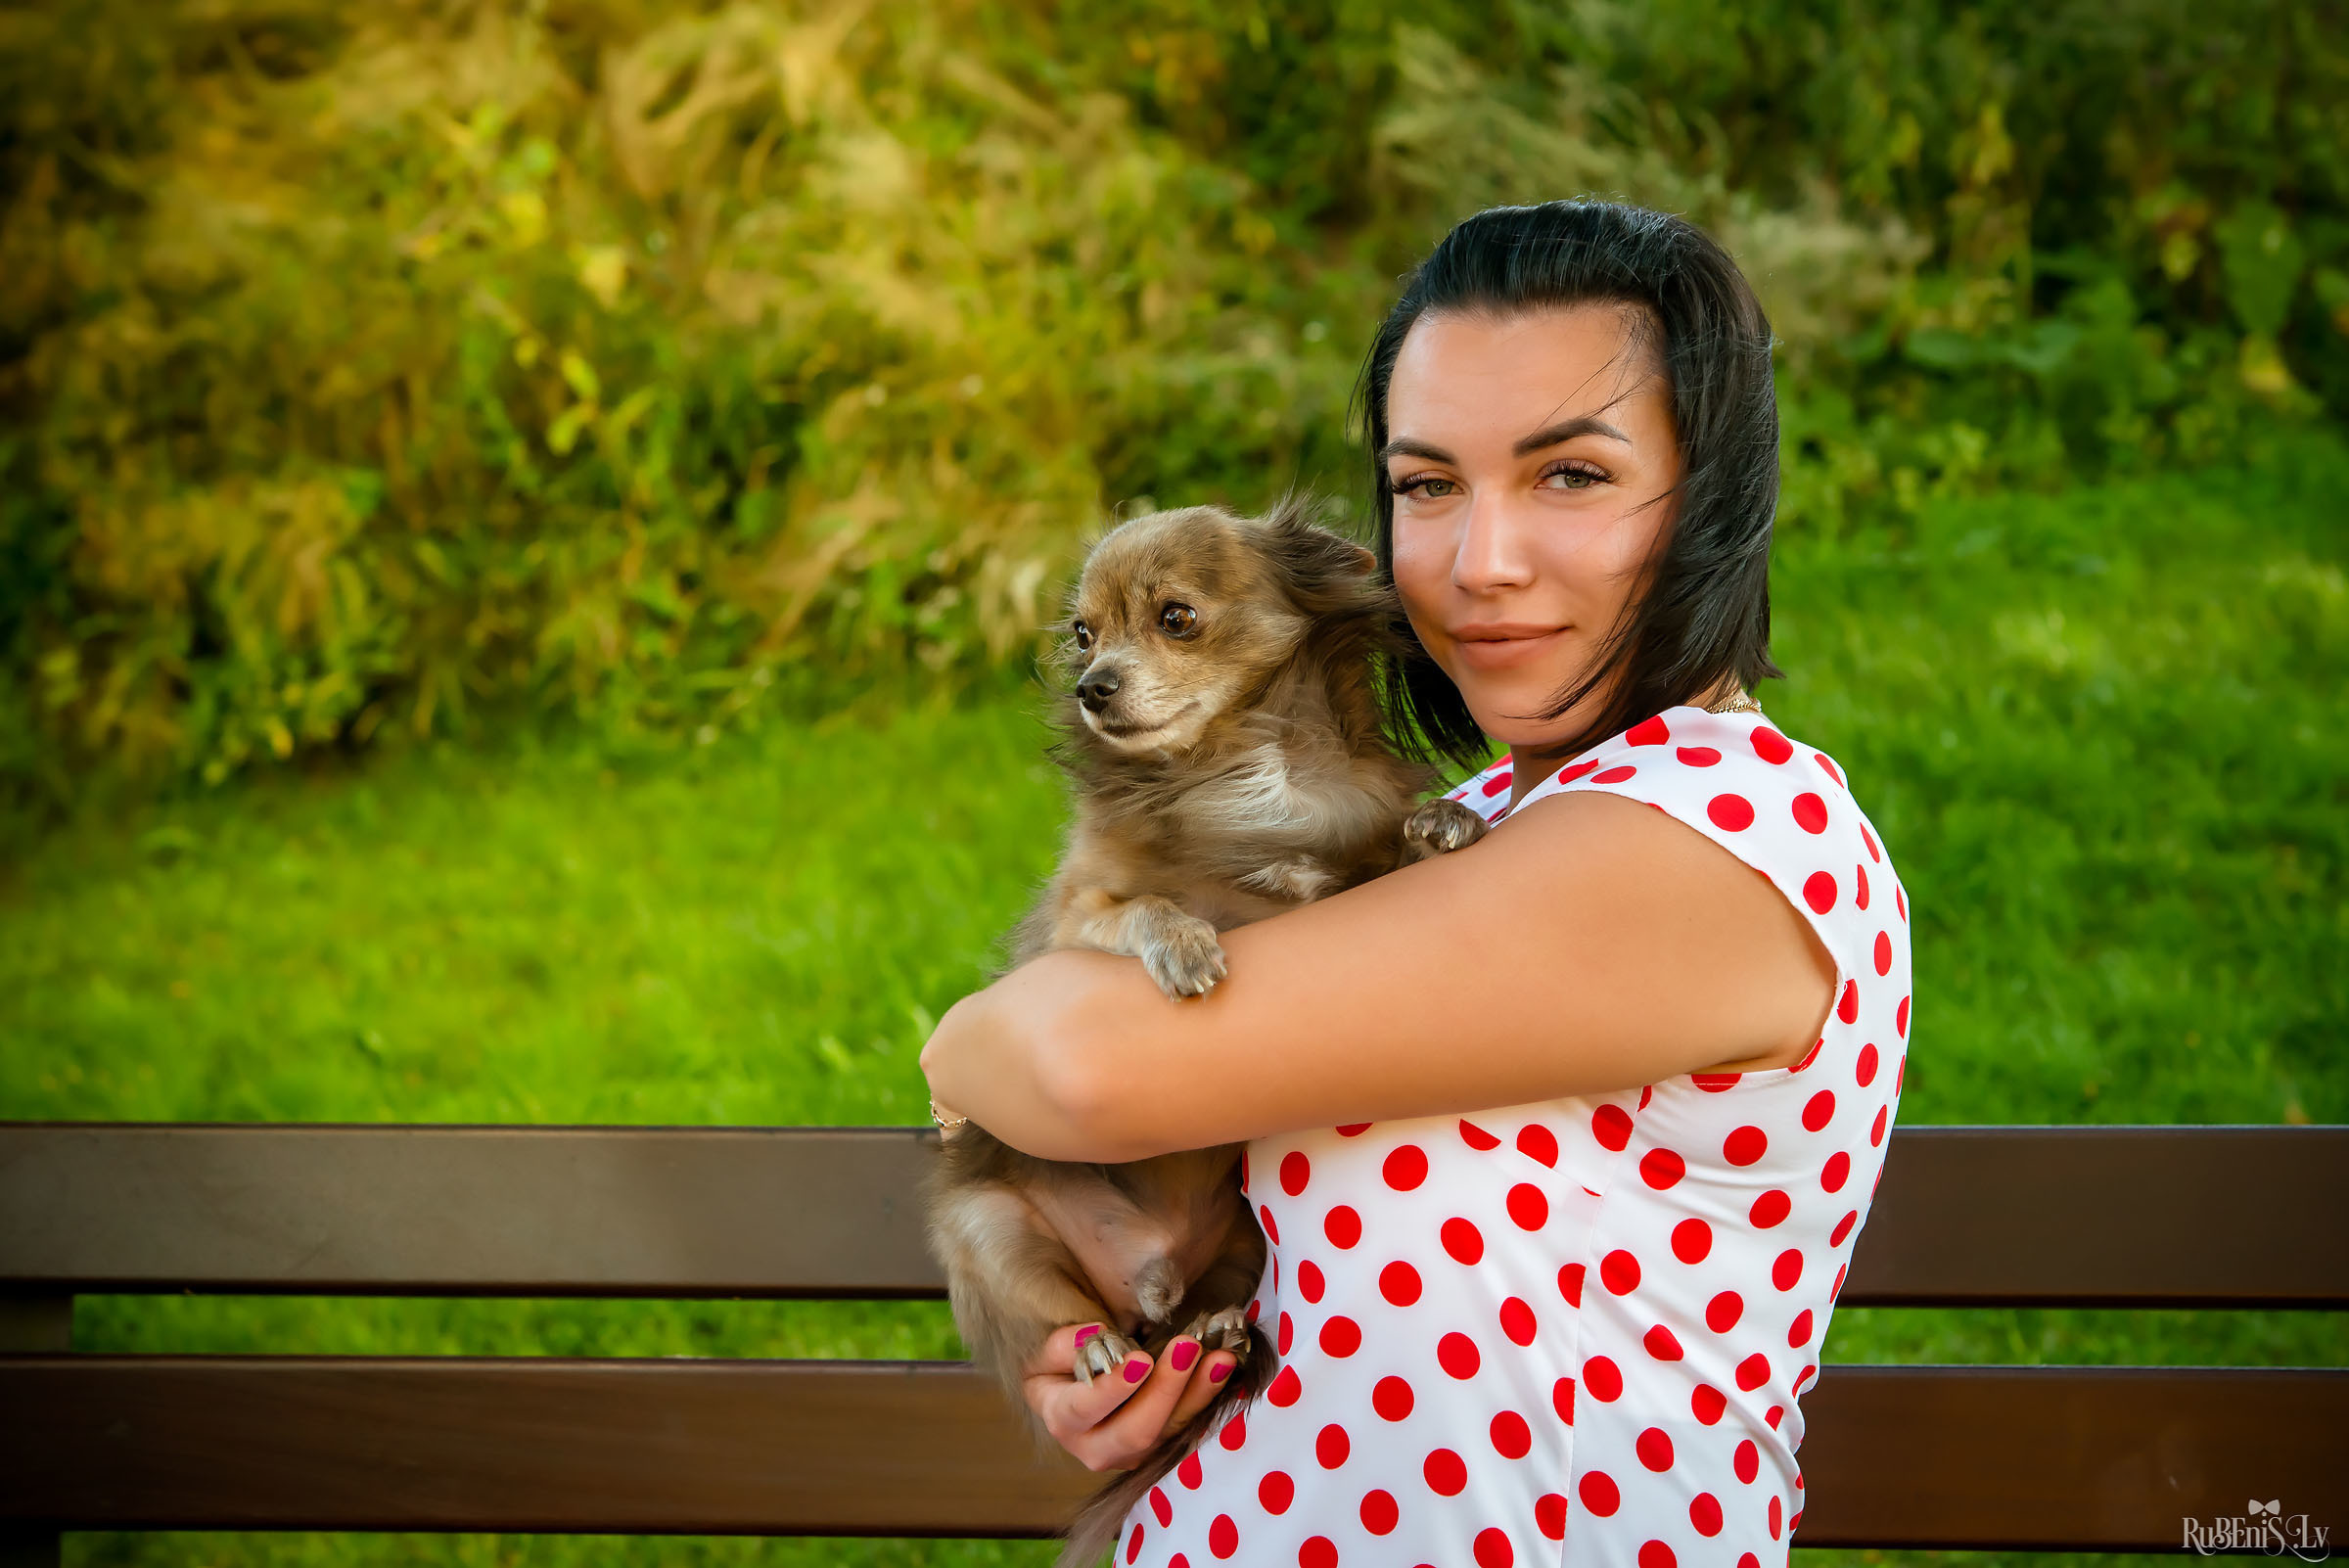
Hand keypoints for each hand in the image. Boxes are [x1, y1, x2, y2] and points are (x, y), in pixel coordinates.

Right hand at [1022, 1323, 1241, 1471]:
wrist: (1076, 1393)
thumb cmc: (1062, 1366)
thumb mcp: (1048, 1351)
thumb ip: (1066, 1345)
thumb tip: (1098, 1339)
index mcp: (1064, 1421)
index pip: (1083, 1409)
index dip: (1112, 1388)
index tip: (1140, 1360)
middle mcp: (1098, 1449)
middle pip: (1136, 1431)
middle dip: (1165, 1389)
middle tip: (1187, 1347)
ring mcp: (1135, 1455)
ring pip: (1170, 1433)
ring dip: (1198, 1393)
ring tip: (1220, 1357)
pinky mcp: (1162, 1448)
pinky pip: (1188, 1426)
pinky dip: (1208, 1396)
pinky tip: (1225, 1368)